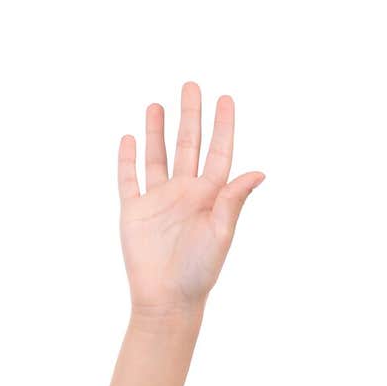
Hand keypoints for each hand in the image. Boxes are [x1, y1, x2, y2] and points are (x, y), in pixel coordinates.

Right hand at [117, 81, 265, 318]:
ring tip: (158, 104)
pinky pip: (129, 179)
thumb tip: (259, 171)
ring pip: (158, 157)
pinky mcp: (134, 212)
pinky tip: (128, 139)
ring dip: (157, 131)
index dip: (223, 126)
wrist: (167, 299)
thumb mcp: (221, 233)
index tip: (225, 99)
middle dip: (190, 116)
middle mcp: (185, 194)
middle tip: (191, 85)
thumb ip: (234, 200)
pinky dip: (127, 159)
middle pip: (188, 146)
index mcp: (209, 197)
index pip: (219, 153)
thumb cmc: (199, 272)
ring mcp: (159, 201)